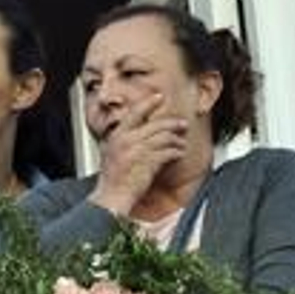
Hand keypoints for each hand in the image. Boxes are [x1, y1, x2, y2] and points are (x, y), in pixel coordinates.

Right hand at [90, 93, 189, 214]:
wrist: (112, 196)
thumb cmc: (113, 179)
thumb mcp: (112, 153)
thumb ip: (125, 140)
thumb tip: (142, 132)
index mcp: (117, 136)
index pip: (135, 113)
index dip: (149, 103)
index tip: (159, 97)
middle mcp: (127, 140)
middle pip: (156, 125)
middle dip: (173, 123)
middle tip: (182, 124)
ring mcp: (137, 150)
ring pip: (164, 138)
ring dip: (177, 140)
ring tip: (182, 143)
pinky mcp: (148, 162)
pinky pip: (168, 152)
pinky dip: (176, 152)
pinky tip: (179, 154)